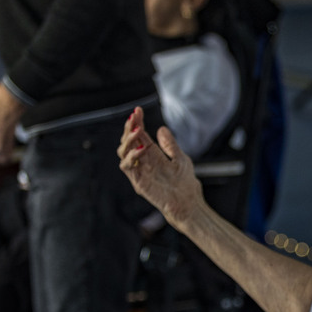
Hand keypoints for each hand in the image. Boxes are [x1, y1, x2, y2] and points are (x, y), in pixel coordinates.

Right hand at [118, 106, 203, 225]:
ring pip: (123, 152)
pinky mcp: (138, 181)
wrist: (188, 201)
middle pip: (128, 141)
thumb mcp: (180, 158)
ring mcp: (139, 171)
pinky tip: (140, 149)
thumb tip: (161, 129)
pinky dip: (131, 157)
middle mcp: (143, 161)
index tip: (137, 110)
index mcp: (152, 154)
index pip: (140, 135)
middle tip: (134, 118)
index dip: (137, 123)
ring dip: (127, 140)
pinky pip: (127, 167)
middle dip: (129, 128)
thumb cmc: (185, 182)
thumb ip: (170, 145)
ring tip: (136, 131)